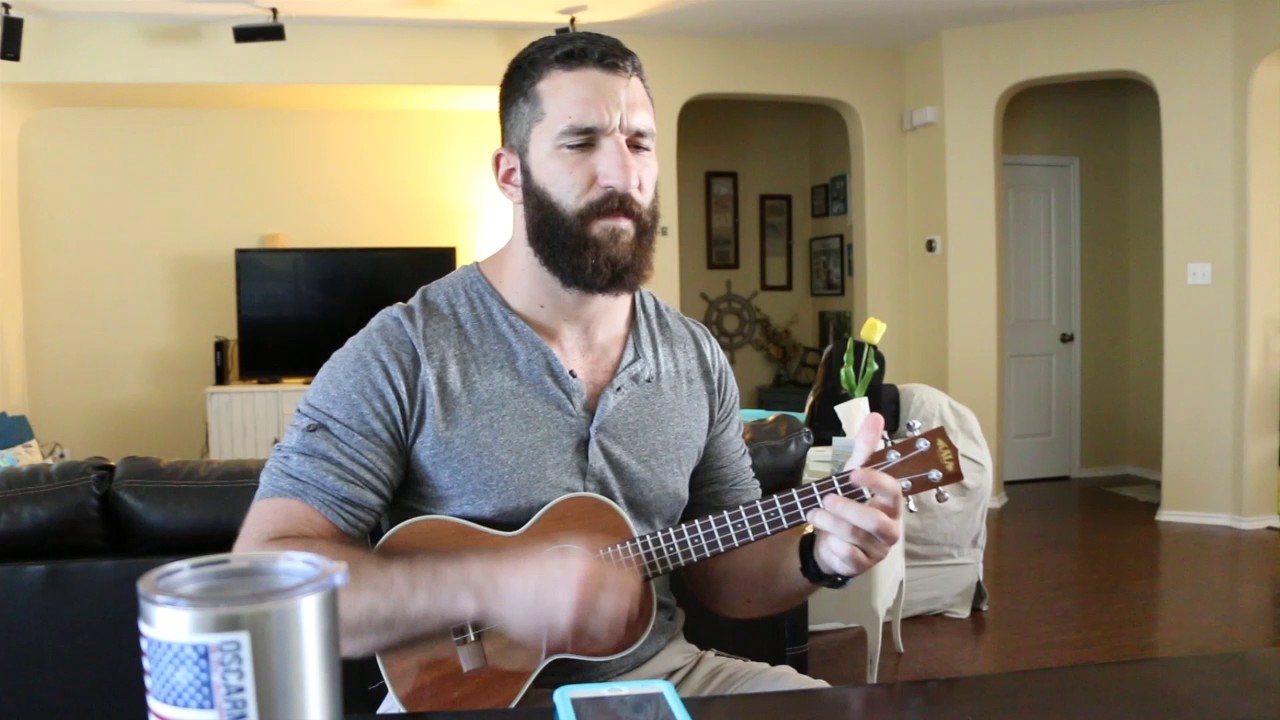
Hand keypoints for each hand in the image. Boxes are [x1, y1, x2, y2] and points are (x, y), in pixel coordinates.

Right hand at [481, 537, 644, 655]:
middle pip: (626, 603)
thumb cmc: (526, 565)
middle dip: (628, 606)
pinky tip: (586, 632)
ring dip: (614, 625)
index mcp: (585, 562)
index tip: (635, 586)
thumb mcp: (562, 545)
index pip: (631, 577)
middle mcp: (582, 586)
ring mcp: (571, 610)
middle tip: (625, 607)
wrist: (492, 585)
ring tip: (609, 623)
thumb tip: (627, 554)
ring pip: (611, 626)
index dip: (636, 582)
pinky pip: (589, 640)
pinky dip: (593, 638)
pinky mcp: (559, 632)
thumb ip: (594, 548)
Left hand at [805, 412, 903, 577]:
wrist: (832, 541)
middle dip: (849, 509)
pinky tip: (823, 537)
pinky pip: (849, 557)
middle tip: (826, 498)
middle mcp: (889, 528)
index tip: (853, 473)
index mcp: (890, 504)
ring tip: (813, 512)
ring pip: (858, 538)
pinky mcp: (862, 566)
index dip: (875, 482)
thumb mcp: (852, 475)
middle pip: (877, 522)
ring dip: (832, 523)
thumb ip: (865, 448)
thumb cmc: (848, 504)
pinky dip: (832, 545)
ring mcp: (877, 549)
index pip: (893, 492)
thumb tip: (875, 415)